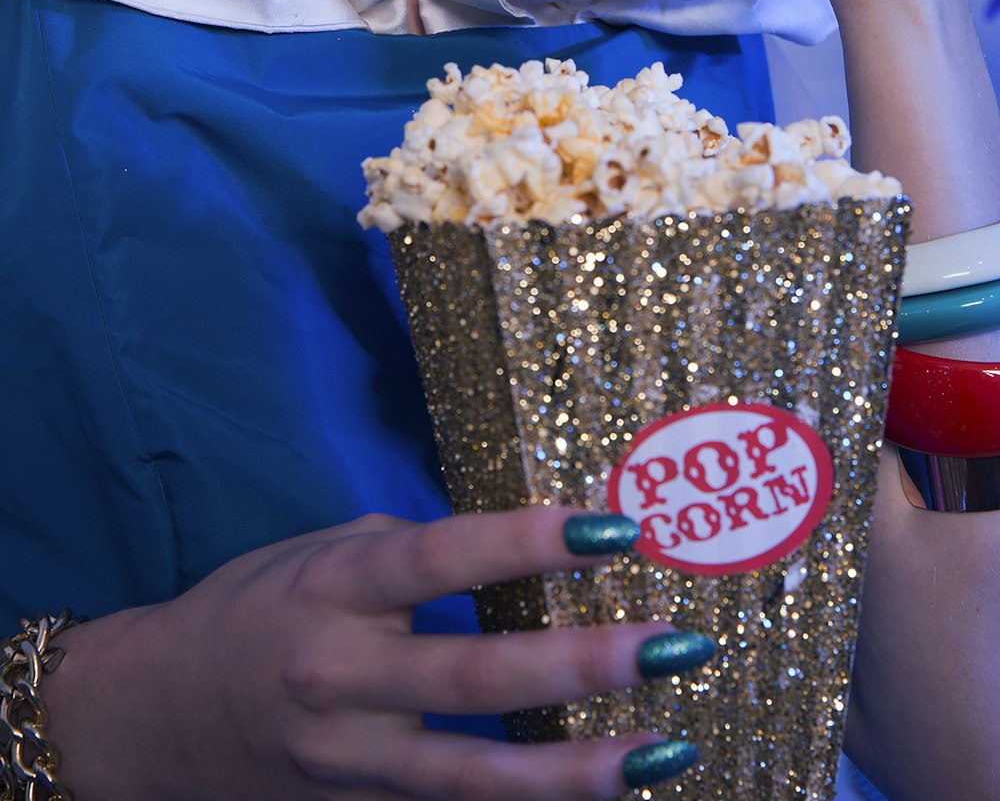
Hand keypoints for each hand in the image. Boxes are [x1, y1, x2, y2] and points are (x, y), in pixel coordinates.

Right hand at [47, 506, 706, 800]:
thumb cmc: (250, 607)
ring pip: (478, 776)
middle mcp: (343, 676)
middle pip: (477, 677)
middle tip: (673, 646)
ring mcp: (351, 758)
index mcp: (335, 587)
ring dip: (580, 768)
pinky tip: (599, 795)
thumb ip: (406, 553)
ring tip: (666, 749)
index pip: (443, 556)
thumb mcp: (318, 551)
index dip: (528, 543)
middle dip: (584, 664)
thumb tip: (509, 552)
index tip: (614, 532)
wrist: (152, 714)